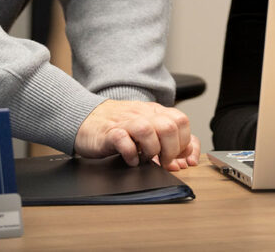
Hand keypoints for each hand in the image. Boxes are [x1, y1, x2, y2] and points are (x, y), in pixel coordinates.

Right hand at [74, 99, 200, 170]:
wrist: (86, 120)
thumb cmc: (119, 127)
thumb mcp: (147, 128)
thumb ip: (168, 140)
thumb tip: (188, 157)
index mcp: (154, 112)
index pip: (181, 121)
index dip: (185, 143)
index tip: (181, 158)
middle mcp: (142, 114)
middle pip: (169, 126)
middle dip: (172, 150)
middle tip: (164, 161)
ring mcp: (125, 122)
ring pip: (148, 130)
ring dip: (152, 150)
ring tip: (148, 159)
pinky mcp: (109, 133)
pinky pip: (123, 141)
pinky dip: (131, 155)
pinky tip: (132, 160)